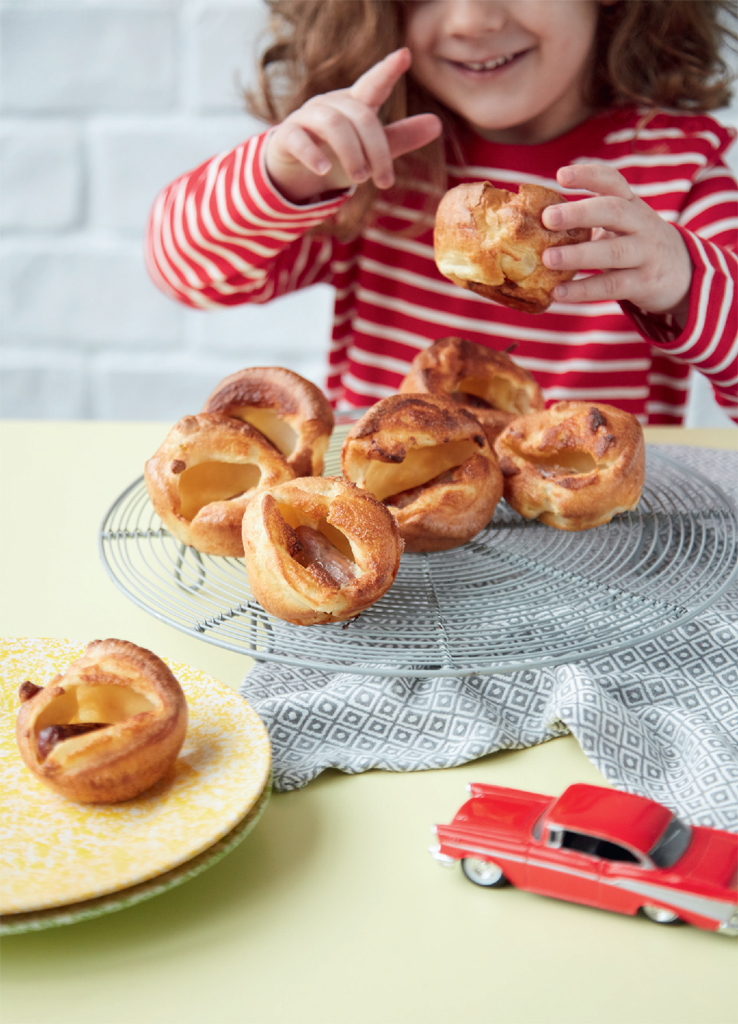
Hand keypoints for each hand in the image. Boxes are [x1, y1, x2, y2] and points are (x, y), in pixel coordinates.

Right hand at [264, 48, 441, 203]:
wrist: (295, 172)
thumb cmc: (337, 154)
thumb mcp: (371, 149)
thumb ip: (401, 137)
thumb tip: (437, 124)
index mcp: (354, 105)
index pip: (373, 84)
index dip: (388, 70)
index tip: (405, 55)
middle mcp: (331, 105)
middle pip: (361, 116)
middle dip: (376, 150)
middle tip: (383, 181)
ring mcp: (306, 118)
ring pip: (333, 125)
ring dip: (351, 153)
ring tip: (360, 179)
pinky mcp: (286, 136)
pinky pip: (299, 139)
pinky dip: (313, 155)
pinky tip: (325, 171)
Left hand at [541, 164, 692, 321]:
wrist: (682, 273)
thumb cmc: (636, 244)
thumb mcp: (622, 225)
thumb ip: (590, 220)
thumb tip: (535, 222)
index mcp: (631, 204)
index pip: (613, 181)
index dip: (588, 175)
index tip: (561, 175)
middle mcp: (641, 224)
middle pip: (613, 211)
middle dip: (580, 212)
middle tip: (547, 217)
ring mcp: (645, 253)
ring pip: (613, 251)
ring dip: (578, 255)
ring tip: (547, 259)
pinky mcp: (644, 283)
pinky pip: (612, 286)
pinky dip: (584, 290)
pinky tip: (559, 292)